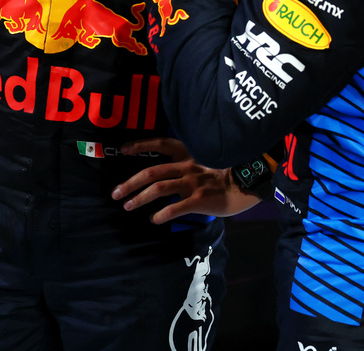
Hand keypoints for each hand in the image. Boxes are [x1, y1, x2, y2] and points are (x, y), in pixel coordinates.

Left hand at [111, 137, 260, 222]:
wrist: (247, 185)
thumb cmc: (226, 174)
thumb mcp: (206, 160)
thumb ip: (188, 163)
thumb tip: (168, 173)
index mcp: (189, 153)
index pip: (161, 143)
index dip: (141, 145)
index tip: (124, 149)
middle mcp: (188, 166)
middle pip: (152, 172)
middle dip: (130, 182)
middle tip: (115, 193)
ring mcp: (193, 183)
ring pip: (159, 189)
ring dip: (139, 198)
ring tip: (128, 206)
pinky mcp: (199, 200)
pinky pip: (175, 207)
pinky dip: (161, 214)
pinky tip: (154, 219)